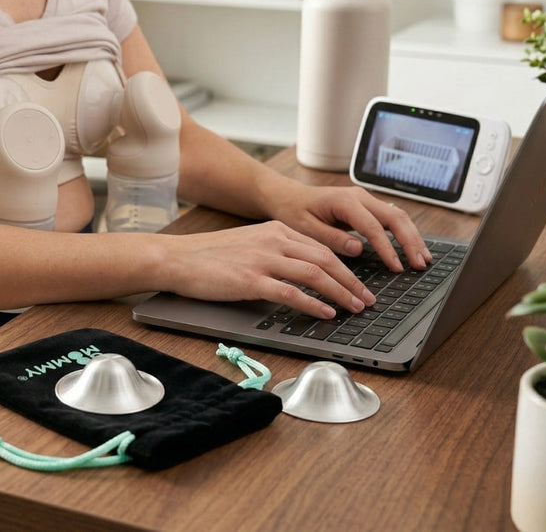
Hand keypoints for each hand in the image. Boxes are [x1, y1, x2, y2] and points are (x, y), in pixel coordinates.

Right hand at [171, 221, 376, 317]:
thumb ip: (274, 253)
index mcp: (275, 231)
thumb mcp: (248, 245)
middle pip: (325, 259)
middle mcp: (273, 241)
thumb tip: (300, 273)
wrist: (177, 258)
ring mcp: (263, 260)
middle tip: (367, 299)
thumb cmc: (208, 256)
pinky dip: (314, 304)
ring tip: (355, 308)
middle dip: (351, 281)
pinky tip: (326, 313)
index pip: (321, 248)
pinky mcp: (251, 280)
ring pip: (315, 274)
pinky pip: (291, 293)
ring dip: (340, 293)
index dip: (345, 267)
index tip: (358, 283)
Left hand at [264, 182, 431, 271]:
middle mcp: (359, 196)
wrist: (288, 196)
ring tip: (423, 259)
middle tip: (419, 264)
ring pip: (398, 215)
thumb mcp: (305, 228)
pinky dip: (405, 233)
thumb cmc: (293, 211)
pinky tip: (412, 248)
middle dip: (410, 241)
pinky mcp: (367, 206)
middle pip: (395, 217)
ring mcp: (365, 199)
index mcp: (344, 201)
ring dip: (413, 237)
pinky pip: (391, 218)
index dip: (387, 248)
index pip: (373, 226)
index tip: (397, 267)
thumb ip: (331, 238)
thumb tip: (358, 249)